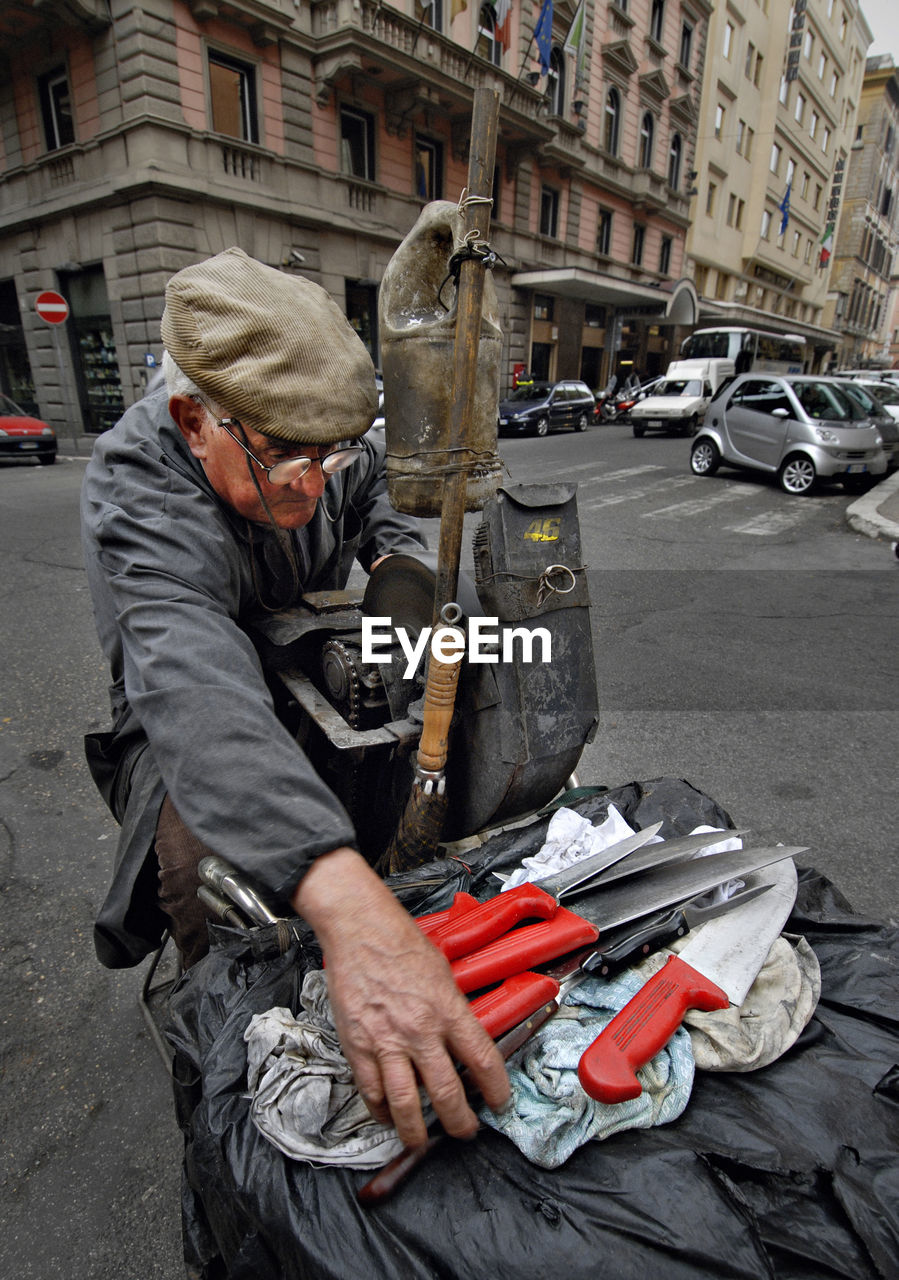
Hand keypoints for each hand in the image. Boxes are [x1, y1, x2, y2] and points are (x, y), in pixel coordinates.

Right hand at [292, 847, 509, 1146]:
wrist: (360, 929)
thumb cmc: (402, 944)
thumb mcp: (443, 973)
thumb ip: (453, 1010)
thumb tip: (462, 1040)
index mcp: (448, 1009)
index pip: (483, 1060)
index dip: (497, 1090)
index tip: (499, 1103)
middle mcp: (420, 1030)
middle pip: (447, 1093)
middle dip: (460, 1122)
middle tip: (465, 1131)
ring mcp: (387, 1041)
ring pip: (406, 1104)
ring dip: (416, 1131)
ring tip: (422, 1141)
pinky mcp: (357, 1045)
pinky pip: (371, 1092)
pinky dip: (380, 1111)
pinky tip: (388, 1115)